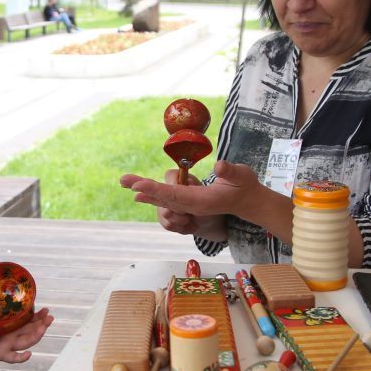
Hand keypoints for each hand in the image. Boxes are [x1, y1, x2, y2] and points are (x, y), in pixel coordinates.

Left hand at [0, 307, 53, 363]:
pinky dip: (21, 358)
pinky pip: (12, 357)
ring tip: (42, 329)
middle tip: (49, 318)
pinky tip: (28, 355)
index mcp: (13, 326)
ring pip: (26, 342)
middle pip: (32, 331)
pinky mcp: (1, 354)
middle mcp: (14, 335)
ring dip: (36, 336)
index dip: (39, 317)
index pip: (29, 321)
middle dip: (42, 325)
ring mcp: (9, 345)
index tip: (46, 310)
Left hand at [119, 160, 263, 236]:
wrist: (248, 203)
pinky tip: (138, 193)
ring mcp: (190, 205)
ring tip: (124, 182)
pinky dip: (152, 195)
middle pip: (164, 197)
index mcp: (203, 201)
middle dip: (144, 188)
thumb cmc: (246, 186)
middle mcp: (193, 206)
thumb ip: (231, 171)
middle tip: (123, 180)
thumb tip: (219, 165)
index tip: (138, 187)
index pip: (176, 195)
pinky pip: (167, 199)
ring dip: (145, 190)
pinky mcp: (188, 202)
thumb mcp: (243, 176)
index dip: (157, 191)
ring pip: (163, 199)